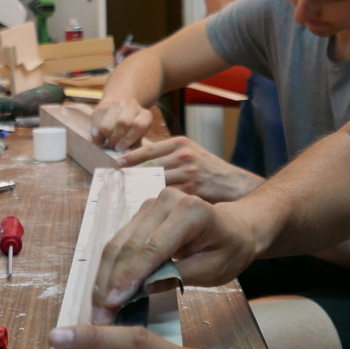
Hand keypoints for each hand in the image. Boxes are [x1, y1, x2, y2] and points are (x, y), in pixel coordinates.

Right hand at [89, 189, 259, 321]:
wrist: (236, 227)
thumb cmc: (230, 249)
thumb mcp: (212, 270)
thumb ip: (177, 277)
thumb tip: (140, 290)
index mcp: (191, 211)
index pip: (153, 248)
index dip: (130, 277)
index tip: (114, 303)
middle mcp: (166, 200)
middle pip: (129, 245)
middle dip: (111, 282)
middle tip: (100, 315)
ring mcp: (150, 204)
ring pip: (118, 243)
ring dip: (105, 277)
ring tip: (98, 308)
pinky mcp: (141, 213)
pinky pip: (120, 241)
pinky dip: (110, 268)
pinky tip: (104, 291)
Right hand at [90, 99, 153, 150]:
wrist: (119, 111)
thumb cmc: (131, 131)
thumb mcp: (138, 137)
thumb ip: (134, 147)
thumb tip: (126, 156)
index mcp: (145, 115)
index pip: (138, 126)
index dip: (128, 139)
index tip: (120, 149)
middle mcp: (132, 106)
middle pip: (122, 124)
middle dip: (115, 140)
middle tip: (113, 147)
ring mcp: (116, 104)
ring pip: (106, 126)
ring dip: (105, 138)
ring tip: (107, 141)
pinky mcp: (101, 107)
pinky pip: (95, 125)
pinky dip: (96, 136)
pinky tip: (100, 138)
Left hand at [120, 136, 261, 203]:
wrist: (232, 184)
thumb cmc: (207, 169)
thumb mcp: (189, 151)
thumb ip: (167, 153)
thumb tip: (137, 159)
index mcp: (180, 143)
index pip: (148, 149)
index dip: (130, 157)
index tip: (117, 163)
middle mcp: (183, 156)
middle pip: (149, 165)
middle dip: (132, 174)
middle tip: (117, 181)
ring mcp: (187, 173)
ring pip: (156, 181)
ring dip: (140, 188)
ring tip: (126, 194)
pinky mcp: (191, 190)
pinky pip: (167, 195)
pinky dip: (155, 200)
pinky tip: (146, 205)